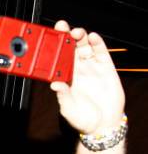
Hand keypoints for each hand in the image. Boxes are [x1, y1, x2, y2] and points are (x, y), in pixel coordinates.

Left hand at [50, 20, 124, 134]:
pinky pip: (101, 53)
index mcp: (65, 77)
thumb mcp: (68, 109)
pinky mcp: (106, 68)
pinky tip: (92, 37)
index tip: (47, 38)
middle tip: (62, 28)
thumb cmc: (82, 119)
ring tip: (76, 32)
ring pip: (85, 47)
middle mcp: (77, 70)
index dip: (53, 48)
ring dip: (80, 37)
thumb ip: (63, 96)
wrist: (103, 125)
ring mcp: (92, 68)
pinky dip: (97, 43)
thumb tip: (54, 85)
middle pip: (70, 48)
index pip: (57, 58)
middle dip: (66, 36)